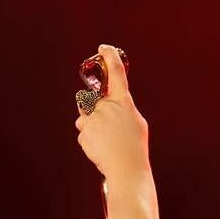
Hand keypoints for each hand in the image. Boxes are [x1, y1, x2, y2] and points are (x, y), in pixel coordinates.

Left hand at [73, 44, 149, 182]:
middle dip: (94, 113)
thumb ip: (123, 109)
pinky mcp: (85, 133)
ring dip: (90, 128)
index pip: (116, 72)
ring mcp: (95, 119)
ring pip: (84, 119)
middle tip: (106, 130)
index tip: (103, 48)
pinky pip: (83, 134)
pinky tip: (100, 149)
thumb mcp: (136, 122)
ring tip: (104, 142)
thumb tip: (113, 106)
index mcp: (123, 101)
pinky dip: (89, 142)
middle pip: (92, 101)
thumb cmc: (135, 148)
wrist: (127, 169)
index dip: (110, 57)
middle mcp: (107, 106)